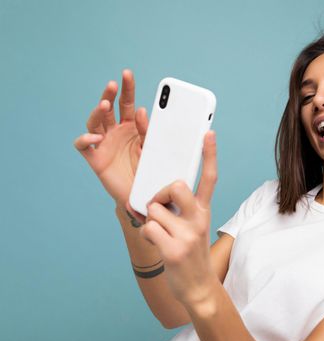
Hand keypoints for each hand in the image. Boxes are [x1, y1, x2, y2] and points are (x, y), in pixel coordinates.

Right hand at [73, 69, 148, 217]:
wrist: (143, 195)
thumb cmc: (148, 169)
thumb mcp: (152, 147)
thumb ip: (147, 130)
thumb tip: (140, 110)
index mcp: (130, 126)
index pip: (127, 103)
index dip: (127, 88)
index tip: (127, 73)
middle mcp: (114, 131)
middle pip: (109, 108)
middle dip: (110, 94)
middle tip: (113, 84)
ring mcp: (103, 144)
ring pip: (95, 122)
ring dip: (98, 112)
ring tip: (105, 105)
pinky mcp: (95, 159)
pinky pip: (84, 146)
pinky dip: (85, 139)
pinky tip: (94, 137)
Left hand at [139, 130, 218, 306]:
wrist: (198, 287)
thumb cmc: (190, 252)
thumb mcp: (193, 227)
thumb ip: (181, 208)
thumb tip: (155, 193)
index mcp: (204, 210)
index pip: (209, 178)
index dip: (209, 154)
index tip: (208, 133)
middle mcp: (199, 219)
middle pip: (175, 186)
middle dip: (160, 194)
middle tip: (161, 208)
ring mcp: (188, 235)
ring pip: (154, 210)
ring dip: (150, 221)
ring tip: (160, 233)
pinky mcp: (174, 250)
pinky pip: (148, 229)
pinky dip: (146, 235)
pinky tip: (157, 244)